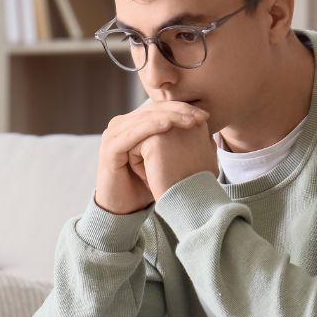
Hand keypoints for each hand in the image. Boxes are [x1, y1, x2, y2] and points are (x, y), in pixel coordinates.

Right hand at [96, 102, 216, 212]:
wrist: (125, 208)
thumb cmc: (146, 185)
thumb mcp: (164, 159)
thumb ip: (177, 140)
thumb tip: (204, 126)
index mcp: (133, 124)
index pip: (160, 108)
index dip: (183, 108)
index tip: (207, 116)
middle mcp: (120, 125)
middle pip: (153, 110)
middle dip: (179, 111)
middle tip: (202, 117)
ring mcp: (113, 135)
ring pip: (145, 119)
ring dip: (169, 117)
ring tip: (190, 121)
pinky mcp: (110, 148)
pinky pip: (133, 134)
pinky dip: (151, 127)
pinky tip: (168, 126)